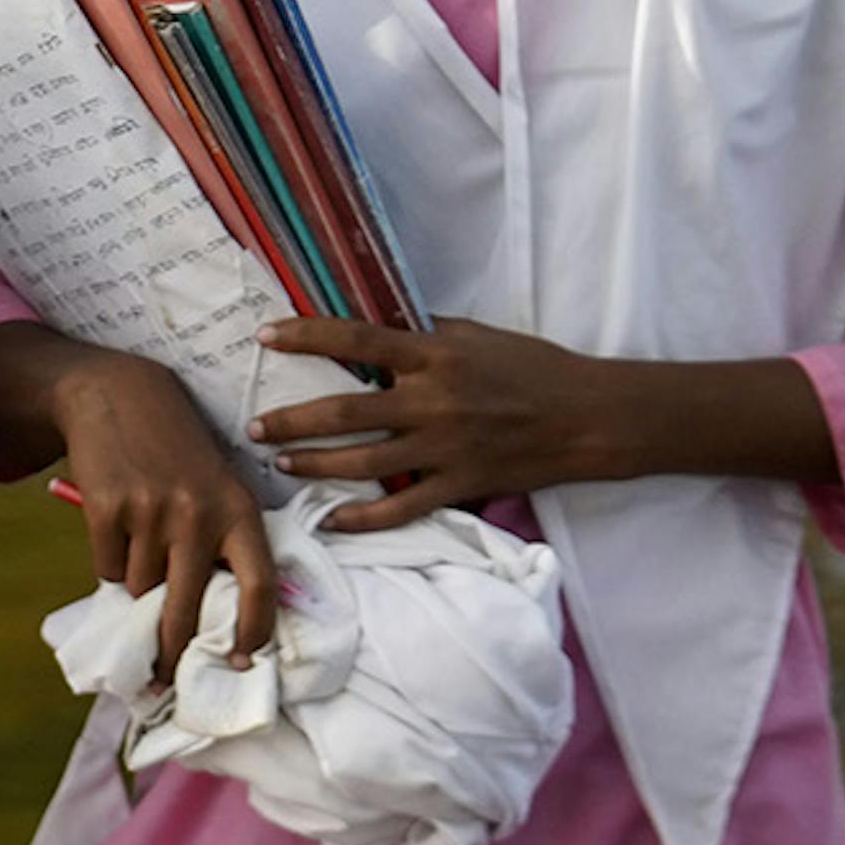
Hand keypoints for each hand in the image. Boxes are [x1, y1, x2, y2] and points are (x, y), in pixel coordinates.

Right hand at [0, 330, 279, 671]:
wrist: (117, 394)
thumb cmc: (177, 452)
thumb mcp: (217, 486)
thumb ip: (221, 543)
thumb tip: (213, 622)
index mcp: (238, 510)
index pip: (258, 586)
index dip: (253, 633)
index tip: (239, 661)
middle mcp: (198, 513)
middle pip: (185, 609)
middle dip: (173, 654)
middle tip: (165, 680)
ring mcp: (149, 511)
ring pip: (141, 591)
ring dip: (138, 593)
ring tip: (139, 559)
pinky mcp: (105, 509)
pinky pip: (108, 569)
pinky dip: (111, 565)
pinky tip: (116, 532)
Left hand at [248, 315, 829, 529]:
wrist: (590, 416)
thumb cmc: (535, 367)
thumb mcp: (479, 334)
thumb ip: (426, 332)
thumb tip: (376, 323)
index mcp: (436, 354)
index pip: (357, 339)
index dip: (308, 335)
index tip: (266, 335)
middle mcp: (433, 400)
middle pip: (346, 409)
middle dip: (293, 419)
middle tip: (253, 426)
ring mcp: (446, 447)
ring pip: (363, 462)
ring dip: (314, 464)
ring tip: (279, 465)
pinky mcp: (462, 485)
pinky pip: (402, 508)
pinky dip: (362, 518)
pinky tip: (330, 521)